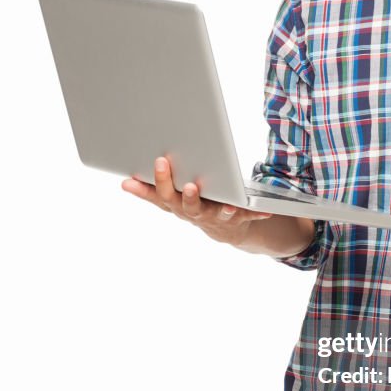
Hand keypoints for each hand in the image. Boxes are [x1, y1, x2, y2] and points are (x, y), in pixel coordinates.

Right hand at [121, 155, 272, 247]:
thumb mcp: (167, 200)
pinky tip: (266, 210)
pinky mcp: (236, 218)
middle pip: (189, 206)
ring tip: (226, 204)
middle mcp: (195, 213)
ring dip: (222, 209)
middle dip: (189, 196)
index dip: (160, 180)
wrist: (221, 229)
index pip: (163, 194)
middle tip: (190, 185)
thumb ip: (148, 191)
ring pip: (217, 213)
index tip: (160, 161)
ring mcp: (215, 217)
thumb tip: (124, 182)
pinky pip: (247, 215)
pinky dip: (256, 213)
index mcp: (176, 205)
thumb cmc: (190, 206)